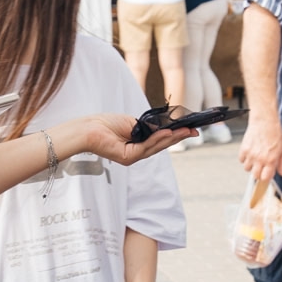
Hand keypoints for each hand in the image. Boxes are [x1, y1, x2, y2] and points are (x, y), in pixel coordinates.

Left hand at [63, 114, 192, 166]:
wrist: (88, 129)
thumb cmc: (105, 124)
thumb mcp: (132, 123)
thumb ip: (148, 127)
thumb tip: (165, 127)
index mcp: (137, 144)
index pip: (159, 140)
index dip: (175, 135)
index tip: (189, 129)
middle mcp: (136, 153)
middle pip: (161, 145)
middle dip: (178, 137)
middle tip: (194, 131)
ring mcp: (132, 157)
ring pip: (156, 147)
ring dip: (172, 138)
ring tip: (185, 131)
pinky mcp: (127, 157)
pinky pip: (146, 147)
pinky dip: (157, 139)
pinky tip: (167, 133)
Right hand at [237, 115, 281, 181]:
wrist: (265, 121)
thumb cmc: (276, 133)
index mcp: (271, 160)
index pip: (265, 178)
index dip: (266, 177)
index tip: (267, 173)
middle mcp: (260, 159)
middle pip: (255, 175)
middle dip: (258, 172)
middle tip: (261, 166)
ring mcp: (251, 154)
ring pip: (247, 168)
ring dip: (251, 165)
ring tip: (255, 157)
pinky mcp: (244, 149)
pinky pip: (241, 160)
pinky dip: (244, 158)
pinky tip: (250, 152)